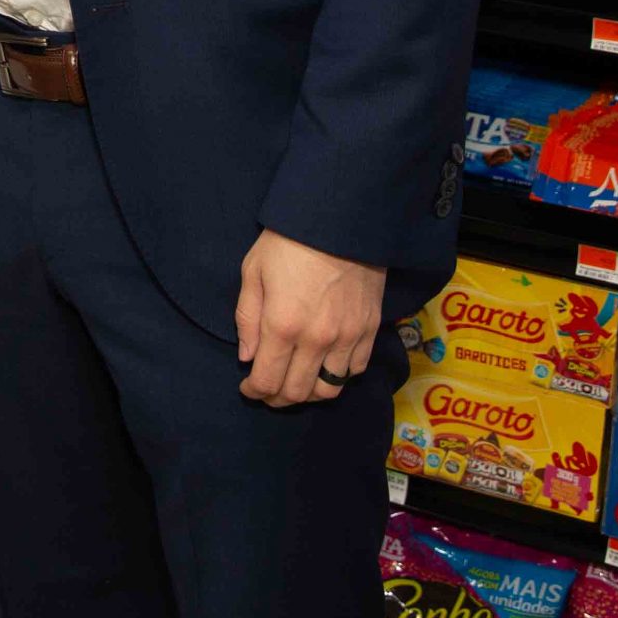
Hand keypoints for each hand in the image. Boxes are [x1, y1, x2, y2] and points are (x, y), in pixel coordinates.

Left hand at [234, 228, 385, 407]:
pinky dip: (338, 377)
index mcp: (282, 325)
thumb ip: (247, 319)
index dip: (254, 391)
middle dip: (277, 398)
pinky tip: (324, 367)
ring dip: (309, 393)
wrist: (340, 219)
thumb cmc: (288, 241)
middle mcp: (317, 339)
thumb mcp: (253, 272)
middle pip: (298, 392)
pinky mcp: (370, 330)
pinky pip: (355, 370)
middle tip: (268, 390)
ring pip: (330, 389)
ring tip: (296, 382)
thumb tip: (247, 357)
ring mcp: (348, 337)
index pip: (267, 381)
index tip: (248, 388)